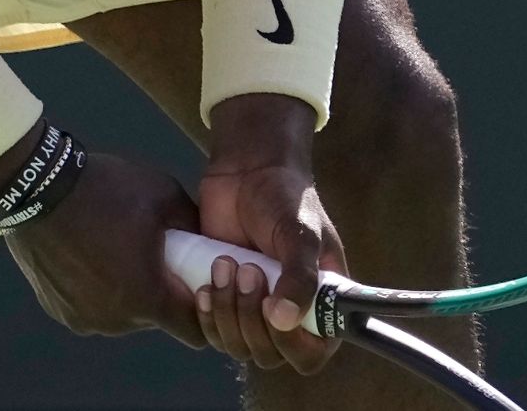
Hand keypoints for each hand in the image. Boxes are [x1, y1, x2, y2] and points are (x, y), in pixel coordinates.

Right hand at [1, 151, 206, 347]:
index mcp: (147, 299)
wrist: (37, 188)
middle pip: (155, 320)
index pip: (193, 333)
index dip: (204, 312)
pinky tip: (88, 256)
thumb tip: (206, 240)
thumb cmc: (107, 191)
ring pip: (122, 315)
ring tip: (117, 251)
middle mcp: (116, 322)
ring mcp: (83, 319)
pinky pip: (92, 307)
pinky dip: (97, 290)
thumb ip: (192, 225)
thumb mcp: (164, 194)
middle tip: (154, 255)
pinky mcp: (58, 311)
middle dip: (161, 293)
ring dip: (127, 292)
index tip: (199, 287)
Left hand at [193, 94, 346, 374]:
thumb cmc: (286, 198)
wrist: (247, 172)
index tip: (274, 307)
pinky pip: (213, 332)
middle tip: (248, 269)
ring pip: (238, 346)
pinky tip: (205, 285)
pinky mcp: (224, 301)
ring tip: (226, 263)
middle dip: (252, 318)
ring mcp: (254, 310)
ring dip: (227, 312)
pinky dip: (208, 314)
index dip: (293, 344)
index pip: (311, 353)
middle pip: (269, 355)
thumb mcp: (301, 235)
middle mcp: (289, 314)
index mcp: (321, 304)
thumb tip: (283, 320)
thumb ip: (299, 277)